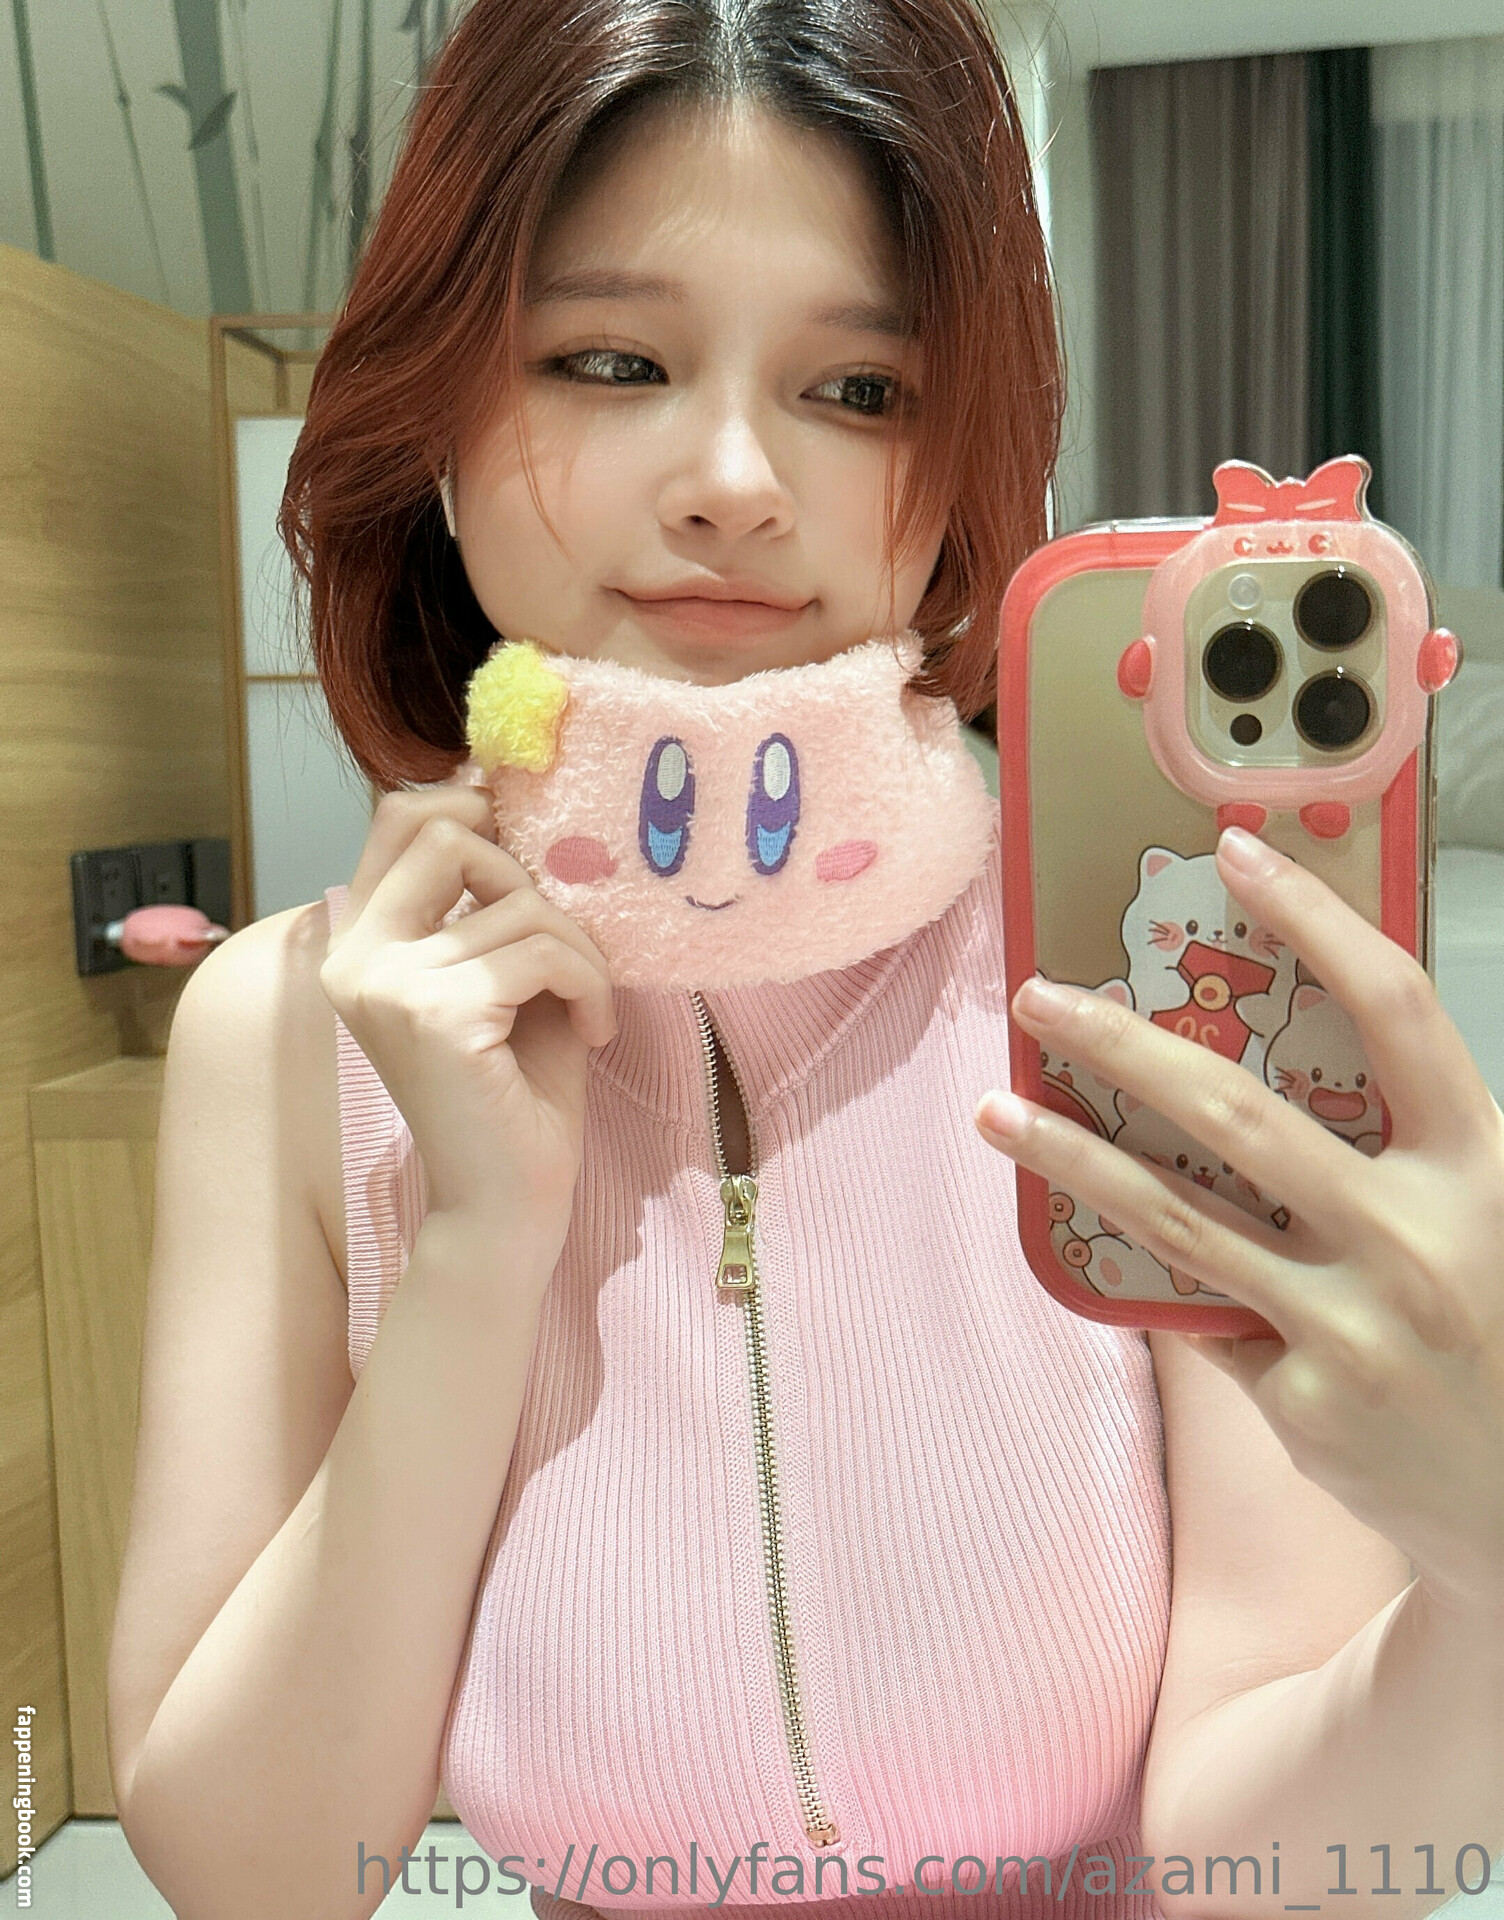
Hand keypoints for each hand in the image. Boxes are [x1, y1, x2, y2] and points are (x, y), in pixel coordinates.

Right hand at [320, 783, 617, 1245]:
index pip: (399, 816)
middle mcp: (354, 958)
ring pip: (518, 901)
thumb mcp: (501, 974)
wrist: (506, 1205)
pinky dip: (591, 984)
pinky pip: (542, 951)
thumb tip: (519, 801)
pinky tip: (595, 1032)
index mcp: (360, 944)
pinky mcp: (435, 1014)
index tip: (535, 850)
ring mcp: (386, 984)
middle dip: (534, 881)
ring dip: (582, 951)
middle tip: (569, 952)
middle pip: (449, 833)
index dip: (473, 803)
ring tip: (591, 1008)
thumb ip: (496, 902)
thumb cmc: (514, 1094)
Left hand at [974, 826, 1503, 1621]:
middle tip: (1041, 998)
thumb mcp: (1484, 1217)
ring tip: (998, 1109)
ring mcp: (1355, 1324)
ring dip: (1072, 1155)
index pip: (1396, 1009)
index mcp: (1480, 1166)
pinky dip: (1146, 1271)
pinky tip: (1080, 1234)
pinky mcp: (1304, 1398)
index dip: (1318, 920)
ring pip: (1177, 1215)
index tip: (1238, 854)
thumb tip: (1252, 1061)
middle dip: (1122, 1044)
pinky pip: (1199, 1309)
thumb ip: (1401, 1149)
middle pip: (1238, 1109)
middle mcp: (1418, 1237)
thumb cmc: (1497, 1329)